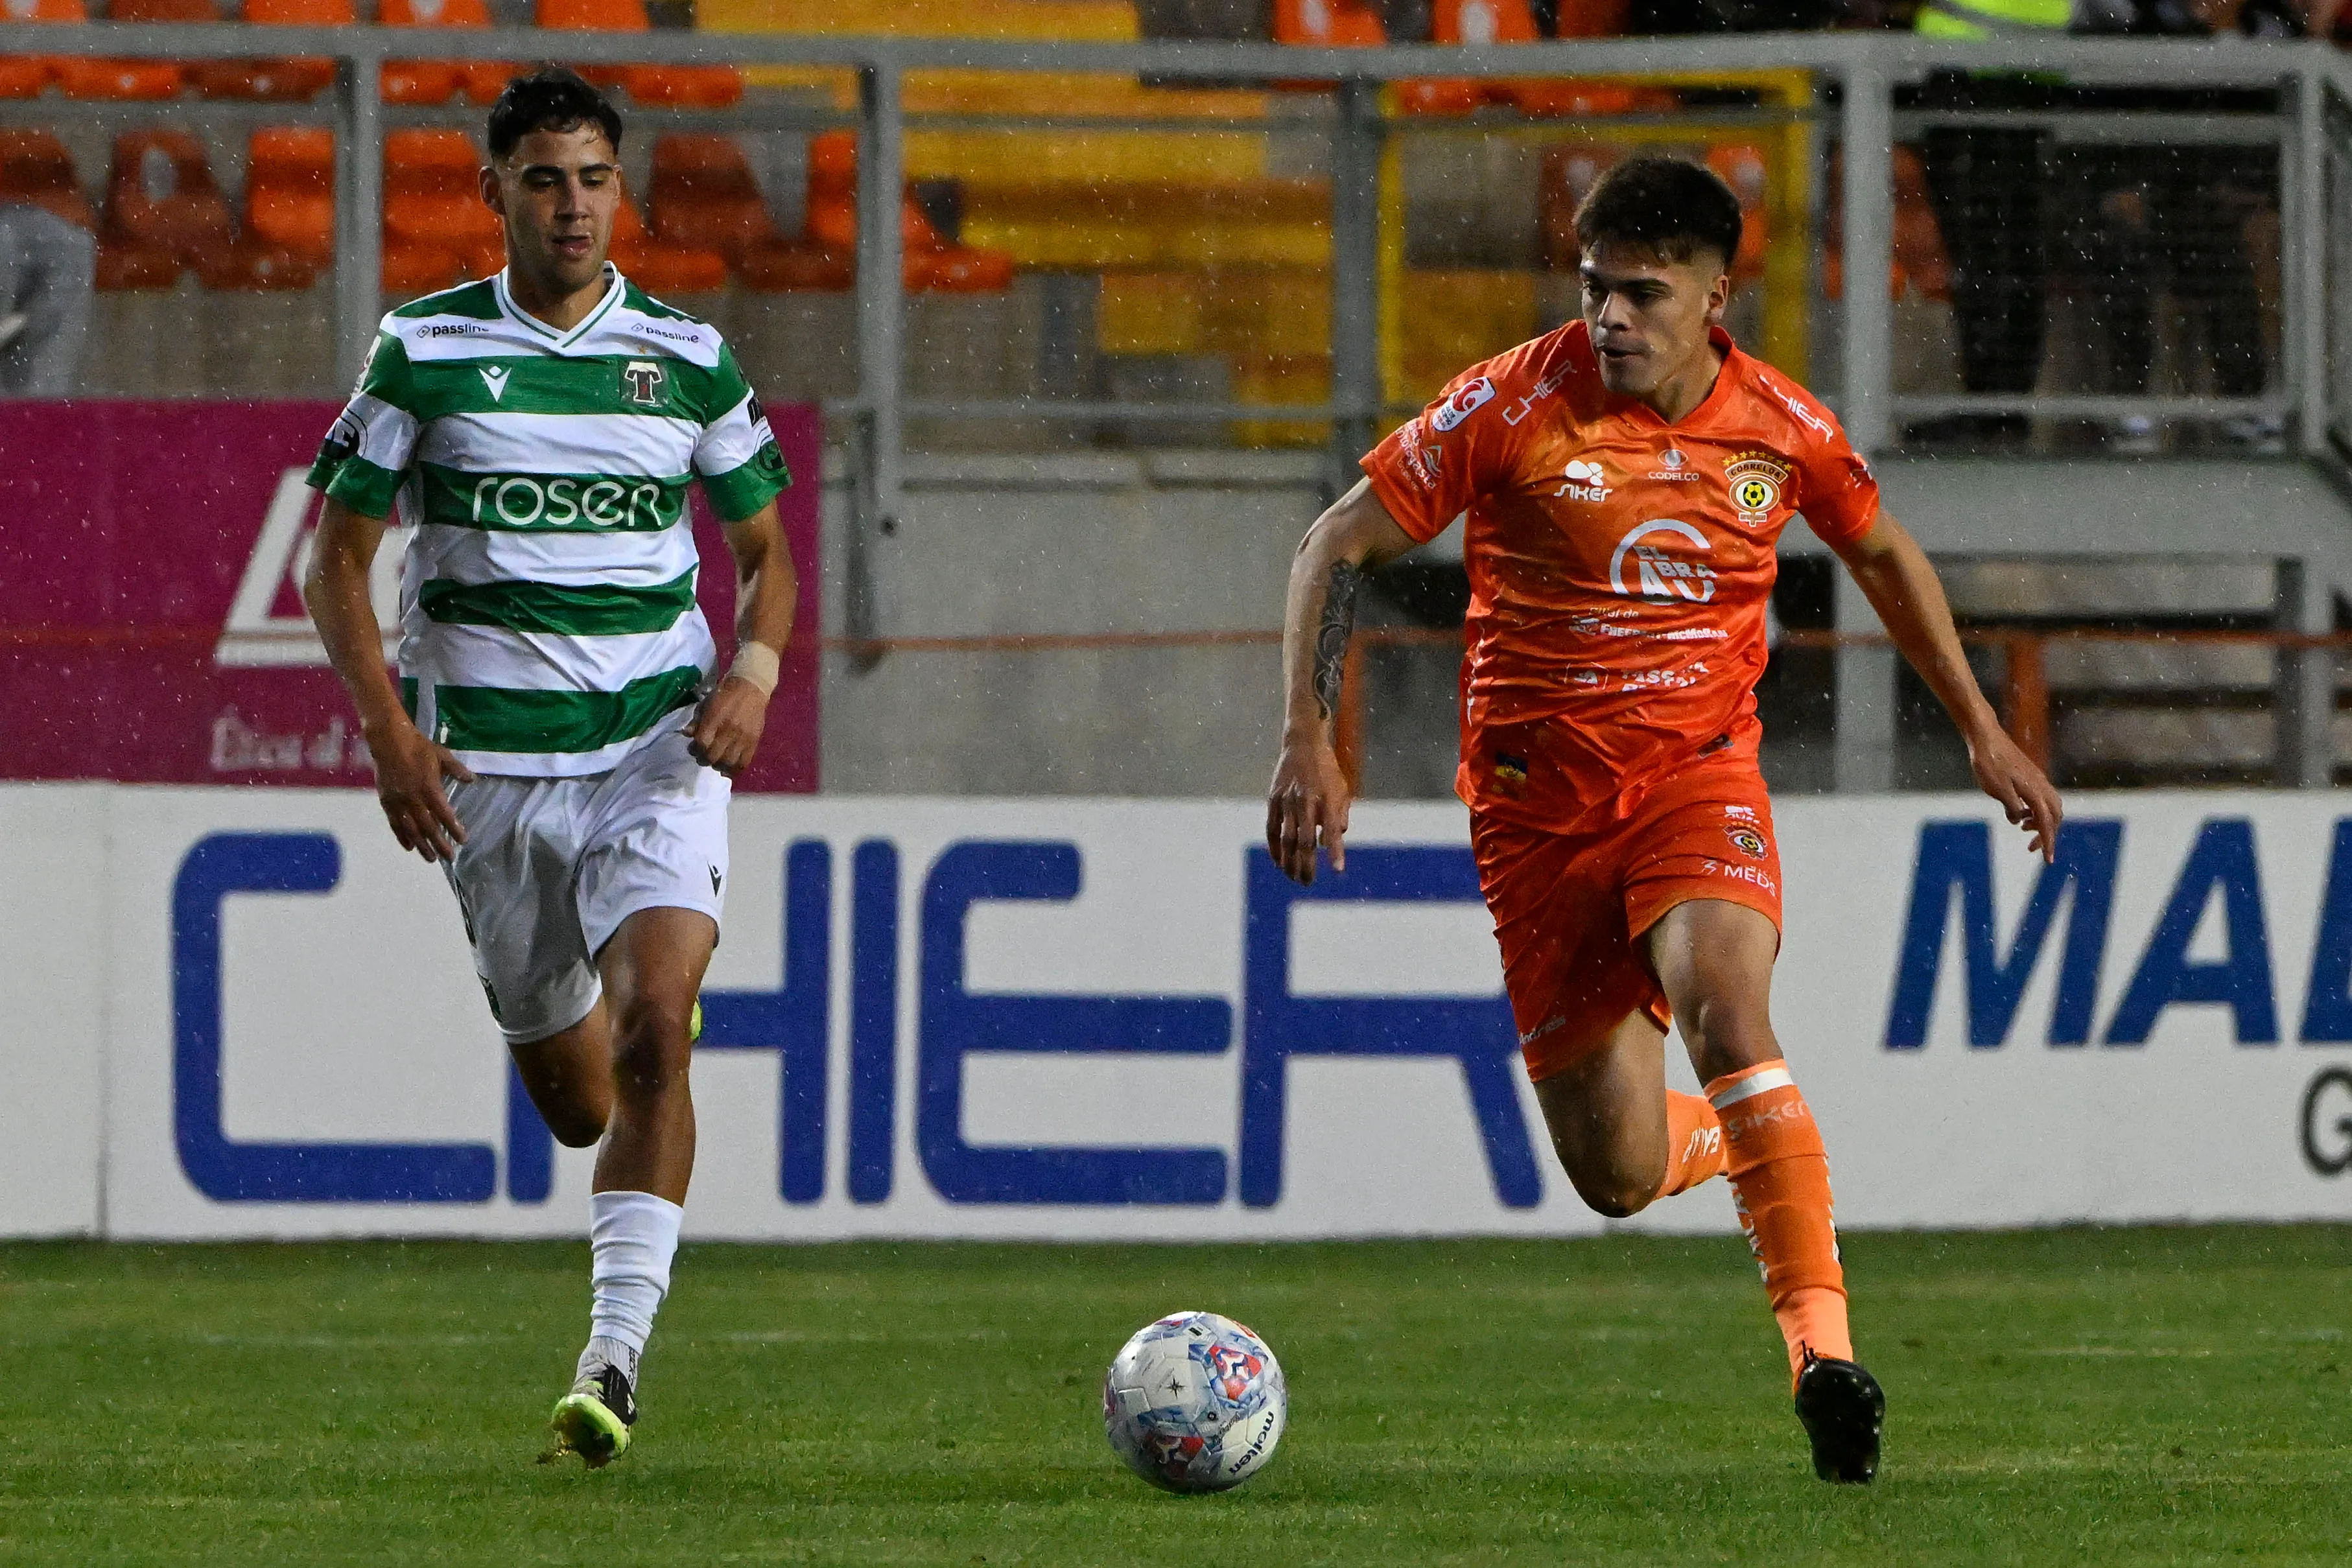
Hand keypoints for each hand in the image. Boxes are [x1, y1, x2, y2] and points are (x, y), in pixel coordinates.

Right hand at [367, 718, 473, 862]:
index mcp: (429, 787)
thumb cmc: (419, 747)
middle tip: (449, 857)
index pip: (444, 813)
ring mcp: (398, 802)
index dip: (453, 828)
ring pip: (410, 829)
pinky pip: (394, 824)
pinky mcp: (386, 802)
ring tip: (431, 859)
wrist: (389, 741)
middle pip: (428, 826)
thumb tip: (472, 780)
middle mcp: (413, 798)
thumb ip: (457, 770)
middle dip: (439, 843)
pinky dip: (401, 837)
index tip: (463, 840)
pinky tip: (409, 847)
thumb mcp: (442, 756)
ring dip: (421, 845)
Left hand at [689, 675, 768, 777]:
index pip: (701, 743)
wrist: (750, 687)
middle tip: (702, 757)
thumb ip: (696, 721)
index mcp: (714, 718)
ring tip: (715, 762)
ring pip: (728, 762)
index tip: (693, 748)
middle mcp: (729, 730)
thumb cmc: (724, 694)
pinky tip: (728, 769)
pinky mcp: (754, 741)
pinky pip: (744, 762)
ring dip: (718, 766)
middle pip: (713, 756)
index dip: (694, 750)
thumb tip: (687, 734)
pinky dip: (734, 769)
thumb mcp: (705, 704)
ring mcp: (743, 737)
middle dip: (704, 759)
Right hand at [1266, 733, 1351, 885]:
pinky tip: (1278, 861)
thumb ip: (1339, 816)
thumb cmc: (1326, 769)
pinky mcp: (1274, 800)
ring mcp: (1287, 801)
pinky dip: (1274, 848)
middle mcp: (1306, 801)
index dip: (1335, 851)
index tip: (1338, 870)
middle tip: (1308, 882)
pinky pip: (1272, 829)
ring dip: (1289, 862)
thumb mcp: (1342, 789)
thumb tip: (1331, 841)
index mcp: (1327, 798)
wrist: (1303, 743)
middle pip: (1305, 841)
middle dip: (1307, 865)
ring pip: (1286, 839)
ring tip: (1292, 877)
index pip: (1333, 830)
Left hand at [1967, 718, 2062, 862]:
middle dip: (2047, 834)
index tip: (2048, 860)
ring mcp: (2037, 780)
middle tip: (2032, 848)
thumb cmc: (1989, 763)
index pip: (2047, 823)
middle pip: (2055, 816)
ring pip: (2050, 807)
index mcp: (2035, 792)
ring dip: (2042, 822)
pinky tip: (2019, 813)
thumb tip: (2019, 821)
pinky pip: (2041, 798)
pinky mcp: (2030, 776)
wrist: (1986, 738)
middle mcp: (2041, 786)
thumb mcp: (1997, 790)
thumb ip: (2012, 808)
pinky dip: (2036, 811)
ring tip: (2024, 829)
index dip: (2049, 842)